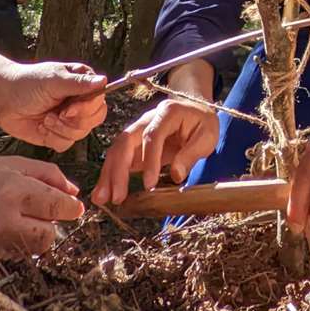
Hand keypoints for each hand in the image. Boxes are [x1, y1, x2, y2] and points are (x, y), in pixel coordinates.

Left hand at [0, 61, 107, 150]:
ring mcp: (70, 120)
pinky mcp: (59, 135)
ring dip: (60, 128)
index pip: (99, 101)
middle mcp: (80, 102)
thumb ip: (79, 83)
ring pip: (81, 134)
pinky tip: (41, 127)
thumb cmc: (27, 84)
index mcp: (83, 84)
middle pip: (94, 119)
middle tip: (57, 114)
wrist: (4, 100)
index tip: (69, 109)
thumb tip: (103, 81)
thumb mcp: (53, 80)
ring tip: (45, 119)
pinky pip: (66, 144)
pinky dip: (52, 137)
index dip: (86, 108)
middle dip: (73, 121)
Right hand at [0, 155, 83, 254]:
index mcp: (12, 190)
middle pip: (49, 235)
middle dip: (52, 224)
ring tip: (16, 219)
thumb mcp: (6, 163)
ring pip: (32, 249)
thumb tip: (73, 191)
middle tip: (41, 212)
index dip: (70, 208)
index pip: (57, 206)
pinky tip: (1, 230)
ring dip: (34, 236)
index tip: (73, 206)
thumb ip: (45, 173)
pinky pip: (14, 256)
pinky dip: (16, 245)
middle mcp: (4, 219)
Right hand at [92, 97, 219, 205]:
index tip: (149, 185)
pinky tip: (103, 193)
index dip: (149, 160)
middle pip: (126, 141)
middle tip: (117, 196)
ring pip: (117, 150)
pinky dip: (109, 175)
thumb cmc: (202, 124)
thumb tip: (176, 175)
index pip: (153, 135)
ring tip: (102, 199)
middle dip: (119, 169)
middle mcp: (147, 119)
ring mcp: (137, 131)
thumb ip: (192, 154)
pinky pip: (118, 158)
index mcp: (168, 112)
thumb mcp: (207, 136)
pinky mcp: (133, 144)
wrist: (195, 111)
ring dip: (108, 174)